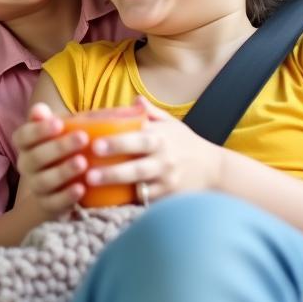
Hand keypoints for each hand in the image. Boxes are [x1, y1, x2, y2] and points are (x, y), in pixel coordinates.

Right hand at [11, 103, 89, 216]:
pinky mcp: (47, 205)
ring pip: (43, 181)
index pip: (23, 136)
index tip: (59, 123)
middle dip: (58, 147)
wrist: (57, 186)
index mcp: (24, 145)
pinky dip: (66, 196)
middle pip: (35, 158)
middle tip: (83, 138)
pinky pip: (53, 203)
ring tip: (82, 162)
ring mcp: (35, 187)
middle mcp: (26, 166)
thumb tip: (39, 109)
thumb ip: (46, 119)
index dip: (38, 130)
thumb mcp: (54, 132)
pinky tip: (81, 188)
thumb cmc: (59, 150)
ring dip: (63, 171)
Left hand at [86, 99, 223, 203]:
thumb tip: (135, 99)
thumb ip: (151, 112)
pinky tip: (106, 202)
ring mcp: (167, 182)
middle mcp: (165, 161)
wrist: (214, 170)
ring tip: (92, 189)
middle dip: (112, 172)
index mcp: (161, 139)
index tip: (94, 145)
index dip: (117, 143)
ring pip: (141, 188)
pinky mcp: (168, 199)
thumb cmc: (185, 143)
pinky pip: (146, 202)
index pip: (138, 140)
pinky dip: (128, 202)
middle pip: (137, 168)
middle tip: (87, 174)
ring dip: (117, 190)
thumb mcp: (171, 124)